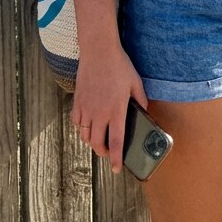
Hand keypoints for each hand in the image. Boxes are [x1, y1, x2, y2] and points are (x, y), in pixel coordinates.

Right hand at [71, 45, 147, 174]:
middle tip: (108, 151)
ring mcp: (86, 108)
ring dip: (92, 141)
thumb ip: (140, 100)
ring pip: (85, 136)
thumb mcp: (136, 82)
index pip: (116, 141)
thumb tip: (144, 112)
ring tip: (99, 138)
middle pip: (97, 143)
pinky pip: (77, 123)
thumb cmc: (119, 66)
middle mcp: (99, 113)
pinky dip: (81, 128)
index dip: (116, 158)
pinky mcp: (77, 102)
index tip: (116, 169)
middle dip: (103, 152)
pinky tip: (88, 124)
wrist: (98, 51)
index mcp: (116, 110)